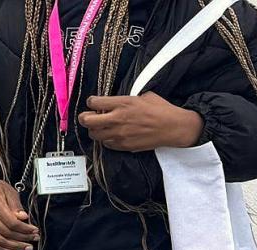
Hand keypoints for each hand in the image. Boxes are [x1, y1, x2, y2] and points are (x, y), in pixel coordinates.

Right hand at [0, 170, 39, 249]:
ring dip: (14, 246)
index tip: (34, 230)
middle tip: (34, 239)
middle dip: (22, 238)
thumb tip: (24, 218)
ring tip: (26, 247)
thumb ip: (16, 206)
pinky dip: (2, 249)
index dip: (25, 229)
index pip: (12, 222)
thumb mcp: (9, 191)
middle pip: (6, 233)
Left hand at [78, 93, 204, 151]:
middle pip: (87, 121)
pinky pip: (106, 144)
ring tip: (100, 127)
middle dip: (84, 118)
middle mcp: (118, 119)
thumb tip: (114, 102)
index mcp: (122, 103)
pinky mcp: (124, 146)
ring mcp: (119, 134)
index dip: (91, 102)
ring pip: (94, 134)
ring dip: (94, 130)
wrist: (173, 127)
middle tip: (87, 117)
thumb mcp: (143, 95)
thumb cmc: (160, 109)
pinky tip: (111, 135)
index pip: (94, 102)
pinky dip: (105, 139)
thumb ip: (125, 99)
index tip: (93, 103)